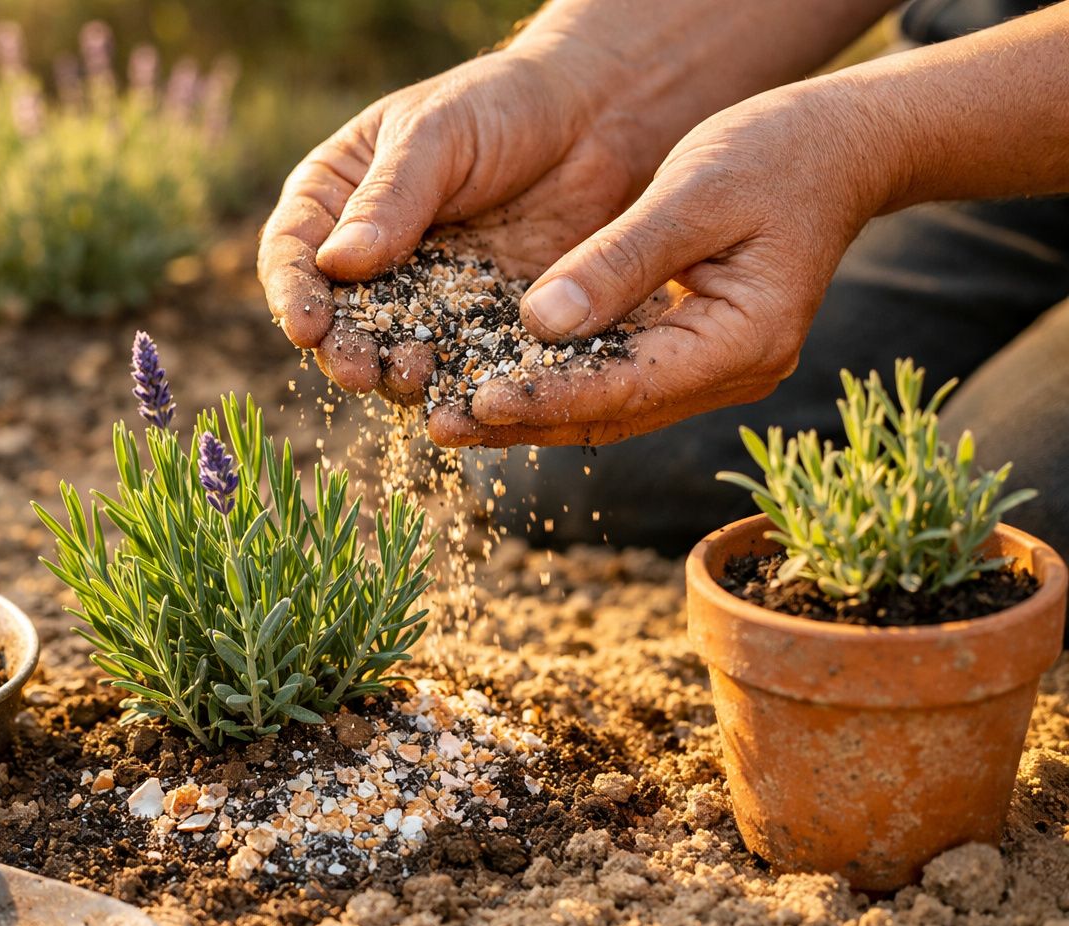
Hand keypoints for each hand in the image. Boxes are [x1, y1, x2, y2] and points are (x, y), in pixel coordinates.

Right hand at [257, 38, 649, 398]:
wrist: (594, 117)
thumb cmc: (500, 104)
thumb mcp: (437, 135)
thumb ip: (390, 197)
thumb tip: (336, 264)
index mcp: (335, 200)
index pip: (292, 252)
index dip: (292, 292)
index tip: (305, 325)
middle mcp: (368, 259)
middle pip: (336, 317)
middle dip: (342, 349)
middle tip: (357, 371)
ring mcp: (424, 298)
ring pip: (392, 350)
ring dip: (394, 373)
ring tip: (413, 378)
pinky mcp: (479, 327)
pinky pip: (459, 365)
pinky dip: (458, 386)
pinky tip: (464, 398)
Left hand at [440, 82, 895, 446]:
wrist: (837, 149)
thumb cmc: (775, 154)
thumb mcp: (697, 191)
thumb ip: (622, 258)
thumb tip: (540, 322)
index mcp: (745, 339)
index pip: (629, 386)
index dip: (548, 397)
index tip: (476, 399)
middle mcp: (731, 372)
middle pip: (610, 413)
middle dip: (523, 421)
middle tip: (440, 423)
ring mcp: (711, 370)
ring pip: (607, 408)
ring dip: (529, 414)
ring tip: (447, 414)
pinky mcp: (688, 353)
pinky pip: (613, 382)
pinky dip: (553, 384)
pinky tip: (490, 381)